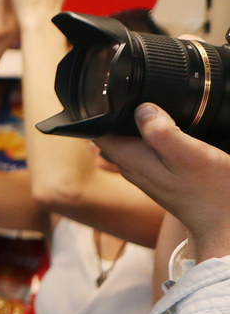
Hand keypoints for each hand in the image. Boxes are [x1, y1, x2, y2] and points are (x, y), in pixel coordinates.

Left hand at [96, 105, 229, 259]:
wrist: (224, 221)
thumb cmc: (211, 191)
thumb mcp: (187, 154)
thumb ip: (161, 132)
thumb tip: (142, 109)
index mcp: (128, 158)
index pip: (95, 128)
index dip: (99, 108)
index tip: (117, 93)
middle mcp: (129, 165)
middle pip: (110, 130)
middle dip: (119, 112)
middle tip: (142, 95)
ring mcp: (143, 170)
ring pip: (129, 138)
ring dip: (138, 123)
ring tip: (160, 110)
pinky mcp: (159, 173)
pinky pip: (146, 147)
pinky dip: (154, 135)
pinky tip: (170, 128)